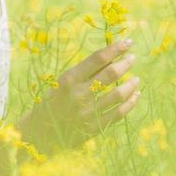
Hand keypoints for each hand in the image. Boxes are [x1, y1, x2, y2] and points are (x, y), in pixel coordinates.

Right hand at [27, 38, 140, 152]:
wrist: (40, 132)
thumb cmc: (52, 101)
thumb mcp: (62, 82)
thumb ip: (84, 72)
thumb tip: (112, 58)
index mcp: (69, 79)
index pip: (98, 59)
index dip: (115, 48)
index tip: (127, 42)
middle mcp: (79, 94)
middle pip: (111, 74)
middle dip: (126, 63)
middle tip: (132, 58)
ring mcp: (87, 112)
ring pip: (119, 94)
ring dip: (131, 84)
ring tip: (135, 79)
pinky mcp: (94, 128)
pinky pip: (119, 113)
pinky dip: (130, 102)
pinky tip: (135, 95)